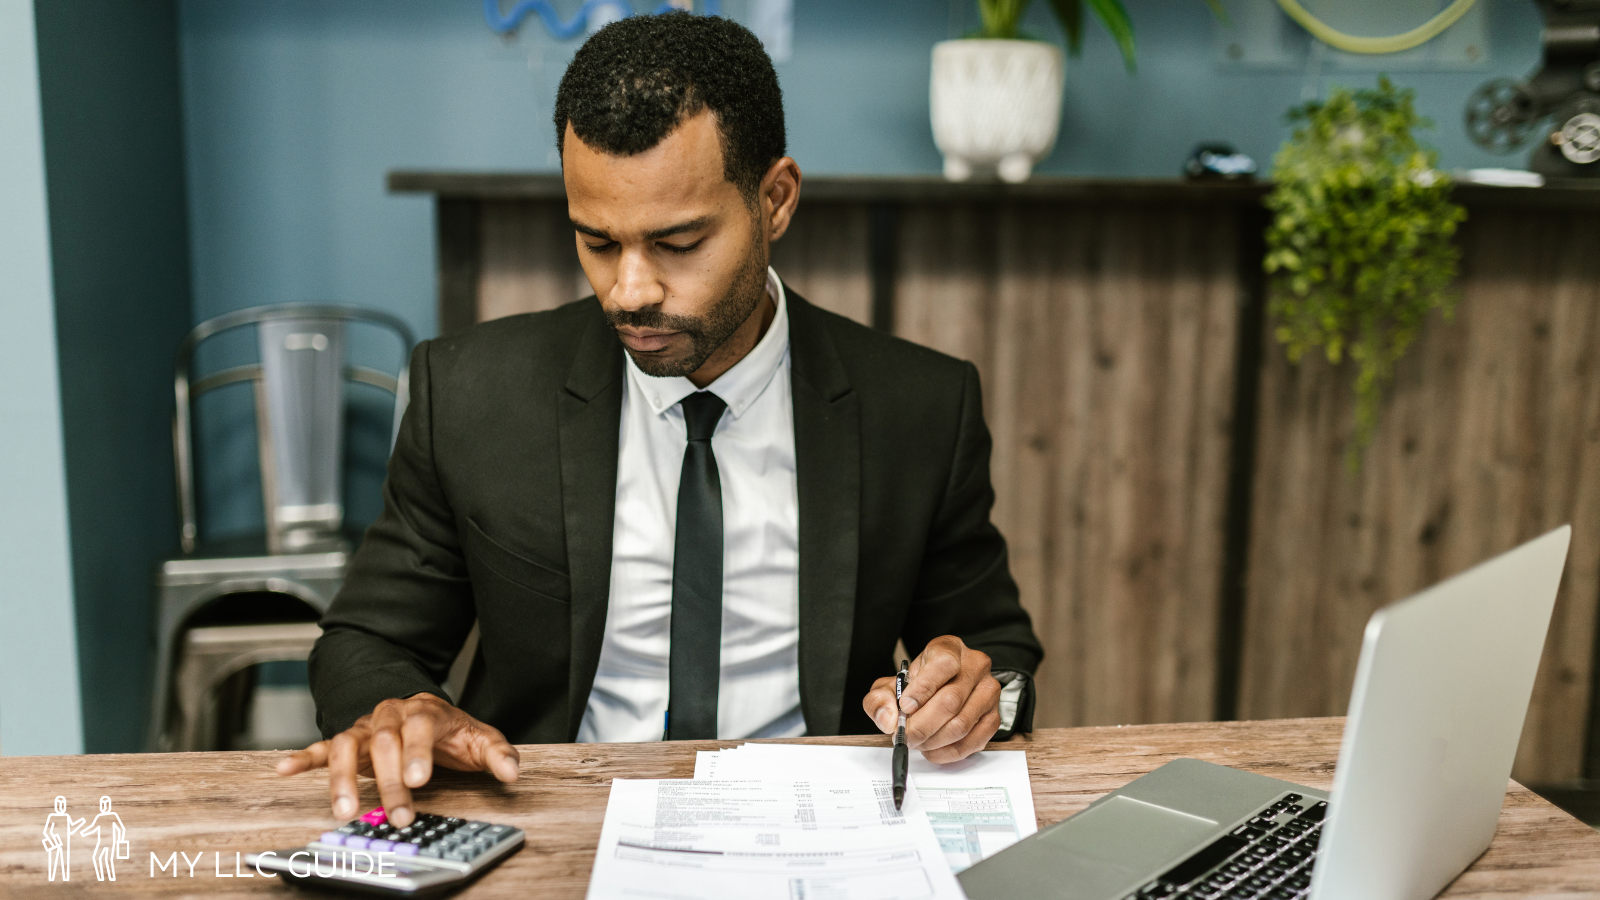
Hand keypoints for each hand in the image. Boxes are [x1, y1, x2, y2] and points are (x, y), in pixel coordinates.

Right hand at [276, 693, 519, 827]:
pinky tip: (284, 769)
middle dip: (389, 781)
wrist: (424, 710)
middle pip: (383, 742)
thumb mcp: (480, 739)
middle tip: (398, 815)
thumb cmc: (451, 731)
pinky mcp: (346, 741)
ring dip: (343, 778)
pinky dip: (302, 758)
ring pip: (346, 745)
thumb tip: (512, 773)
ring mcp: (365, 727)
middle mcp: (390, 714)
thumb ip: (497, 754)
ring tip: (344, 810)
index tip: (418, 780)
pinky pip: (320, 747)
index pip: (419, 727)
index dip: (416, 752)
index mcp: (424, 711)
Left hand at [862, 635, 1000, 763]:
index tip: (905, 708)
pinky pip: (973, 742)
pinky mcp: (994, 716)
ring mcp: (988, 692)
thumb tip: (888, 719)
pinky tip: (933, 749)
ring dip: (933, 741)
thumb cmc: (918, 685)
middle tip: (905, 736)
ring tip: (917, 742)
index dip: (922, 689)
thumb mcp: (891, 685)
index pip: (943, 665)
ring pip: (961, 725)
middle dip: (922, 726)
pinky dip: (948, 752)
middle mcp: (975, 666)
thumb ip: (880, 700)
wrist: (940, 690)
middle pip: (950, 701)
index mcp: (949, 649)